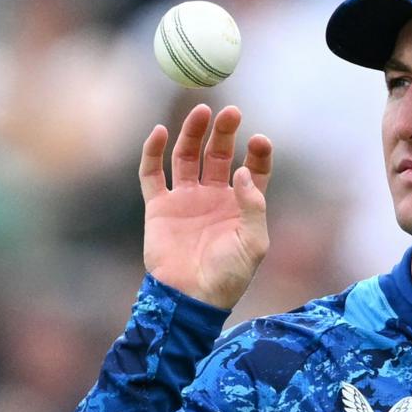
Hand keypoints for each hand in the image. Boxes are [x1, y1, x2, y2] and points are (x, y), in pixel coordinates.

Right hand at [139, 104, 272, 308]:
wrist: (190, 298)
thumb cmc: (228, 276)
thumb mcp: (253, 243)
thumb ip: (252, 206)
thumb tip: (242, 171)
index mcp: (240, 206)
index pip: (252, 170)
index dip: (258, 154)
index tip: (259, 140)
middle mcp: (213, 197)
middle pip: (218, 155)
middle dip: (224, 133)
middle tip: (231, 112)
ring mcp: (185, 200)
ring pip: (187, 156)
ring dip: (193, 133)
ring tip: (202, 112)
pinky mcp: (159, 207)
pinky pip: (151, 173)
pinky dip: (153, 152)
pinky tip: (159, 132)